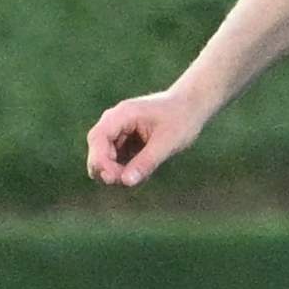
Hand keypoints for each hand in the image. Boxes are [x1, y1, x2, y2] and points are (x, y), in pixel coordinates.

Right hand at [86, 90, 207, 188]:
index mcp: (122, 114)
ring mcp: (118, 132)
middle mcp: (115, 122)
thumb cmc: (181, 119)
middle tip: (129, 181)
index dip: (100, 161)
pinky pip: (116, 161)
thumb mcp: (167, 142)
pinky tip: (143, 172)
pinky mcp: (124, 141)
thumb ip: (146, 162)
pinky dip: (125, 170)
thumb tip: (126, 182)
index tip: (113, 179)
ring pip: (105, 158)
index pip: (98, 138)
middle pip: (97, 150)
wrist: (191, 106)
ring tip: (143, 174)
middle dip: (107, 170)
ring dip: (117, 172)